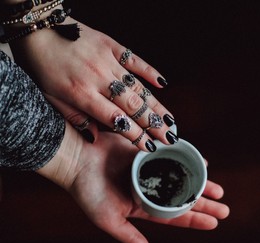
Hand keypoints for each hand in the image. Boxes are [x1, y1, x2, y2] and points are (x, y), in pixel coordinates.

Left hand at [9, 17, 175, 150]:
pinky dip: (149, 71)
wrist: (39, 30)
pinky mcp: (112, 46)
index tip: (150, 146)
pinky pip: (135, 60)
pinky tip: (163, 83)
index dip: (135, 135)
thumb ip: (75, 118)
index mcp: (82, 94)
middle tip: (170, 137)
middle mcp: (99, 79)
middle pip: (133, 105)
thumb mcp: (51, 99)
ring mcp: (108, 61)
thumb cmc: (42, 67)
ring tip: (171, 119)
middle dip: (154, 124)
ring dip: (156, 105)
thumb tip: (96, 138)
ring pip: (137, 87)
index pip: (116, 119)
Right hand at [38, 123, 228, 242]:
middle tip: (225, 209)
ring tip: (220, 191)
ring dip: (200, 184)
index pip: (174, 217)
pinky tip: (203, 164)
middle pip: (182, 199)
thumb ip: (130, 237)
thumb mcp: (108, 219)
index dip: (194, 221)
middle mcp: (149, 190)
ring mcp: (150, 171)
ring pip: (181, 179)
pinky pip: (173, 157)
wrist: (76, 159)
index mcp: (141, 207)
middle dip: (204, 205)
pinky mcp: (149, 153)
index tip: (214, 223)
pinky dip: (188, 160)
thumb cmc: (87, 191)